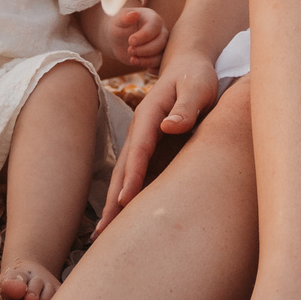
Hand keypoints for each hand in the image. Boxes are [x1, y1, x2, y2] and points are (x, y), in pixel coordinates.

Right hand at [98, 56, 216, 233]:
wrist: (188, 66)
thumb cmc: (196, 77)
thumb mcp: (197, 87)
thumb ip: (186, 107)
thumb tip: (170, 126)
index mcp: (149, 115)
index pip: (139, 150)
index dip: (132, 176)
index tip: (125, 201)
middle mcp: (140, 130)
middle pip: (123, 168)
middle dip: (112, 200)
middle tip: (103, 231)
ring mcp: (141, 140)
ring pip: (124, 175)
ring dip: (113, 203)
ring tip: (103, 233)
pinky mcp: (149, 147)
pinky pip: (134, 174)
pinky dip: (125, 196)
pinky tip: (121, 216)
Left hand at [106, 6, 167, 70]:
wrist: (119, 38)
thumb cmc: (119, 25)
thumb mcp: (118, 20)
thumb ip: (125, 17)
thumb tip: (134, 14)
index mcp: (153, 18)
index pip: (155, 26)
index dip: (144, 35)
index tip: (130, 41)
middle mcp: (160, 31)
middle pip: (161, 42)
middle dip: (145, 49)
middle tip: (129, 51)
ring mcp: (161, 45)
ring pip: (162, 55)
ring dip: (147, 60)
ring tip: (132, 60)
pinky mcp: (158, 56)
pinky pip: (161, 64)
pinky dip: (155, 69)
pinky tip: (146, 68)